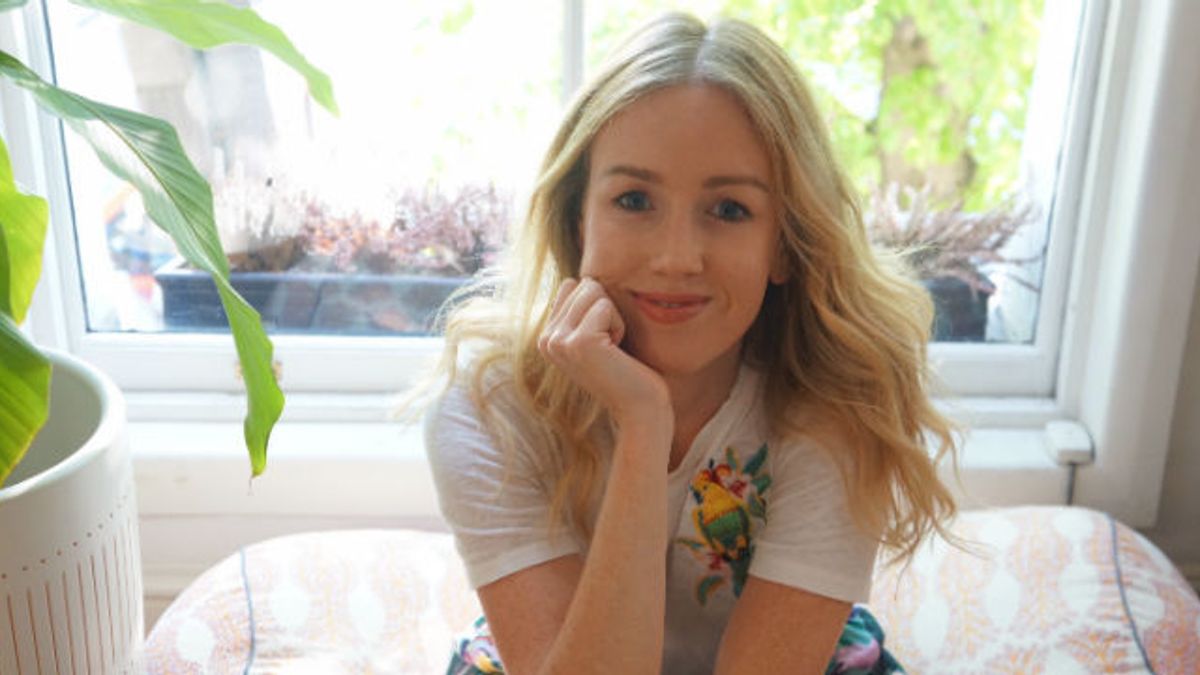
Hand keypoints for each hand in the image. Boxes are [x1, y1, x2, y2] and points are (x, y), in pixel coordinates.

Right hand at [538, 278, 671, 430]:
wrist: (640, 407)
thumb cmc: (627, 369)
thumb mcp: (596, 335)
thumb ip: (580, 309)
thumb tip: (577, 279)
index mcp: (546, 337)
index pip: (572, 285)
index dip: (599, 307)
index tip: (603, 340)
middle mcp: (546, 339)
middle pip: (584, 285)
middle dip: (607, 310)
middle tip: (610, 347)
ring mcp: (558, 341)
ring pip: (593, 291)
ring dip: (613, 317)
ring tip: (612, 349)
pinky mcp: (579, 343)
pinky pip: (606, 306)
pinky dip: (619, 326)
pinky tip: (616, 353)